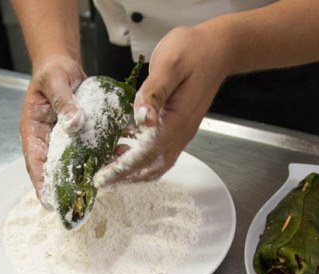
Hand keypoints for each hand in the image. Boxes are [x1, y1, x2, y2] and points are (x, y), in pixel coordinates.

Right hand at [19, 54, 85, 205]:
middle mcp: (47, 139)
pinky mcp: (79, 135)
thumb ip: (64, 102)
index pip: (35, 161)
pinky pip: (89, 150)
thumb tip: (74, 124)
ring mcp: (63, 139)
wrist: (62, 64)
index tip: (48, 201)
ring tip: (99, 190)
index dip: (41, 182)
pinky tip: (115, 162)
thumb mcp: (56, 82)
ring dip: (85, 175)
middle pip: (54, 168)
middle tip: (75, 206)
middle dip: (64, 187)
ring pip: (73, 162)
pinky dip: (100, 157)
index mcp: (34, 130)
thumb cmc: (53, 72)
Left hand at [94, 25, 228, 186]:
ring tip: (107, 167)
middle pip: (152, 166)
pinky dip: (140, 158)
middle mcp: (182, 132)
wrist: (218, 49)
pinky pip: (159, 151)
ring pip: (157, 163)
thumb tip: (143, 119)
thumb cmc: (193, 51)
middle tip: (99, 180)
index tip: (102, 178)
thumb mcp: (170, 64)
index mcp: (178, 119)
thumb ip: (154, 92)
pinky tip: (122, 148)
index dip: (123, 167)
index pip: (147, 153)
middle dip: (124, 176)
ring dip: (133, 170)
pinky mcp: (179, 127)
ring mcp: (182, 132)